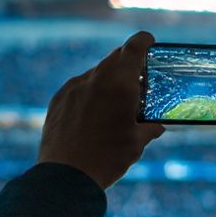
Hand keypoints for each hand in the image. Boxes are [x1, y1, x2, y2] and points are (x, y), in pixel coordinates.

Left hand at [38, 31, 164, 189]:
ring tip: (114, 102)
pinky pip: (78, 87)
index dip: (144, 41)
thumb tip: (157, 126)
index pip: (134, 47)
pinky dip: (89, 93)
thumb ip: (149, 128)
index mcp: (120, 84)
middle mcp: (95, 79)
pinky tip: (93, 114)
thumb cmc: (107, 159)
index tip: (149, 41)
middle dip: (128, 63)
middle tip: (138, 78)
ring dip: (108, 80)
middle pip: (115, 58)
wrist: (66, 176)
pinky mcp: (58, 99)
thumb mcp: (136, 144)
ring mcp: (73, 88)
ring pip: (96, 73)